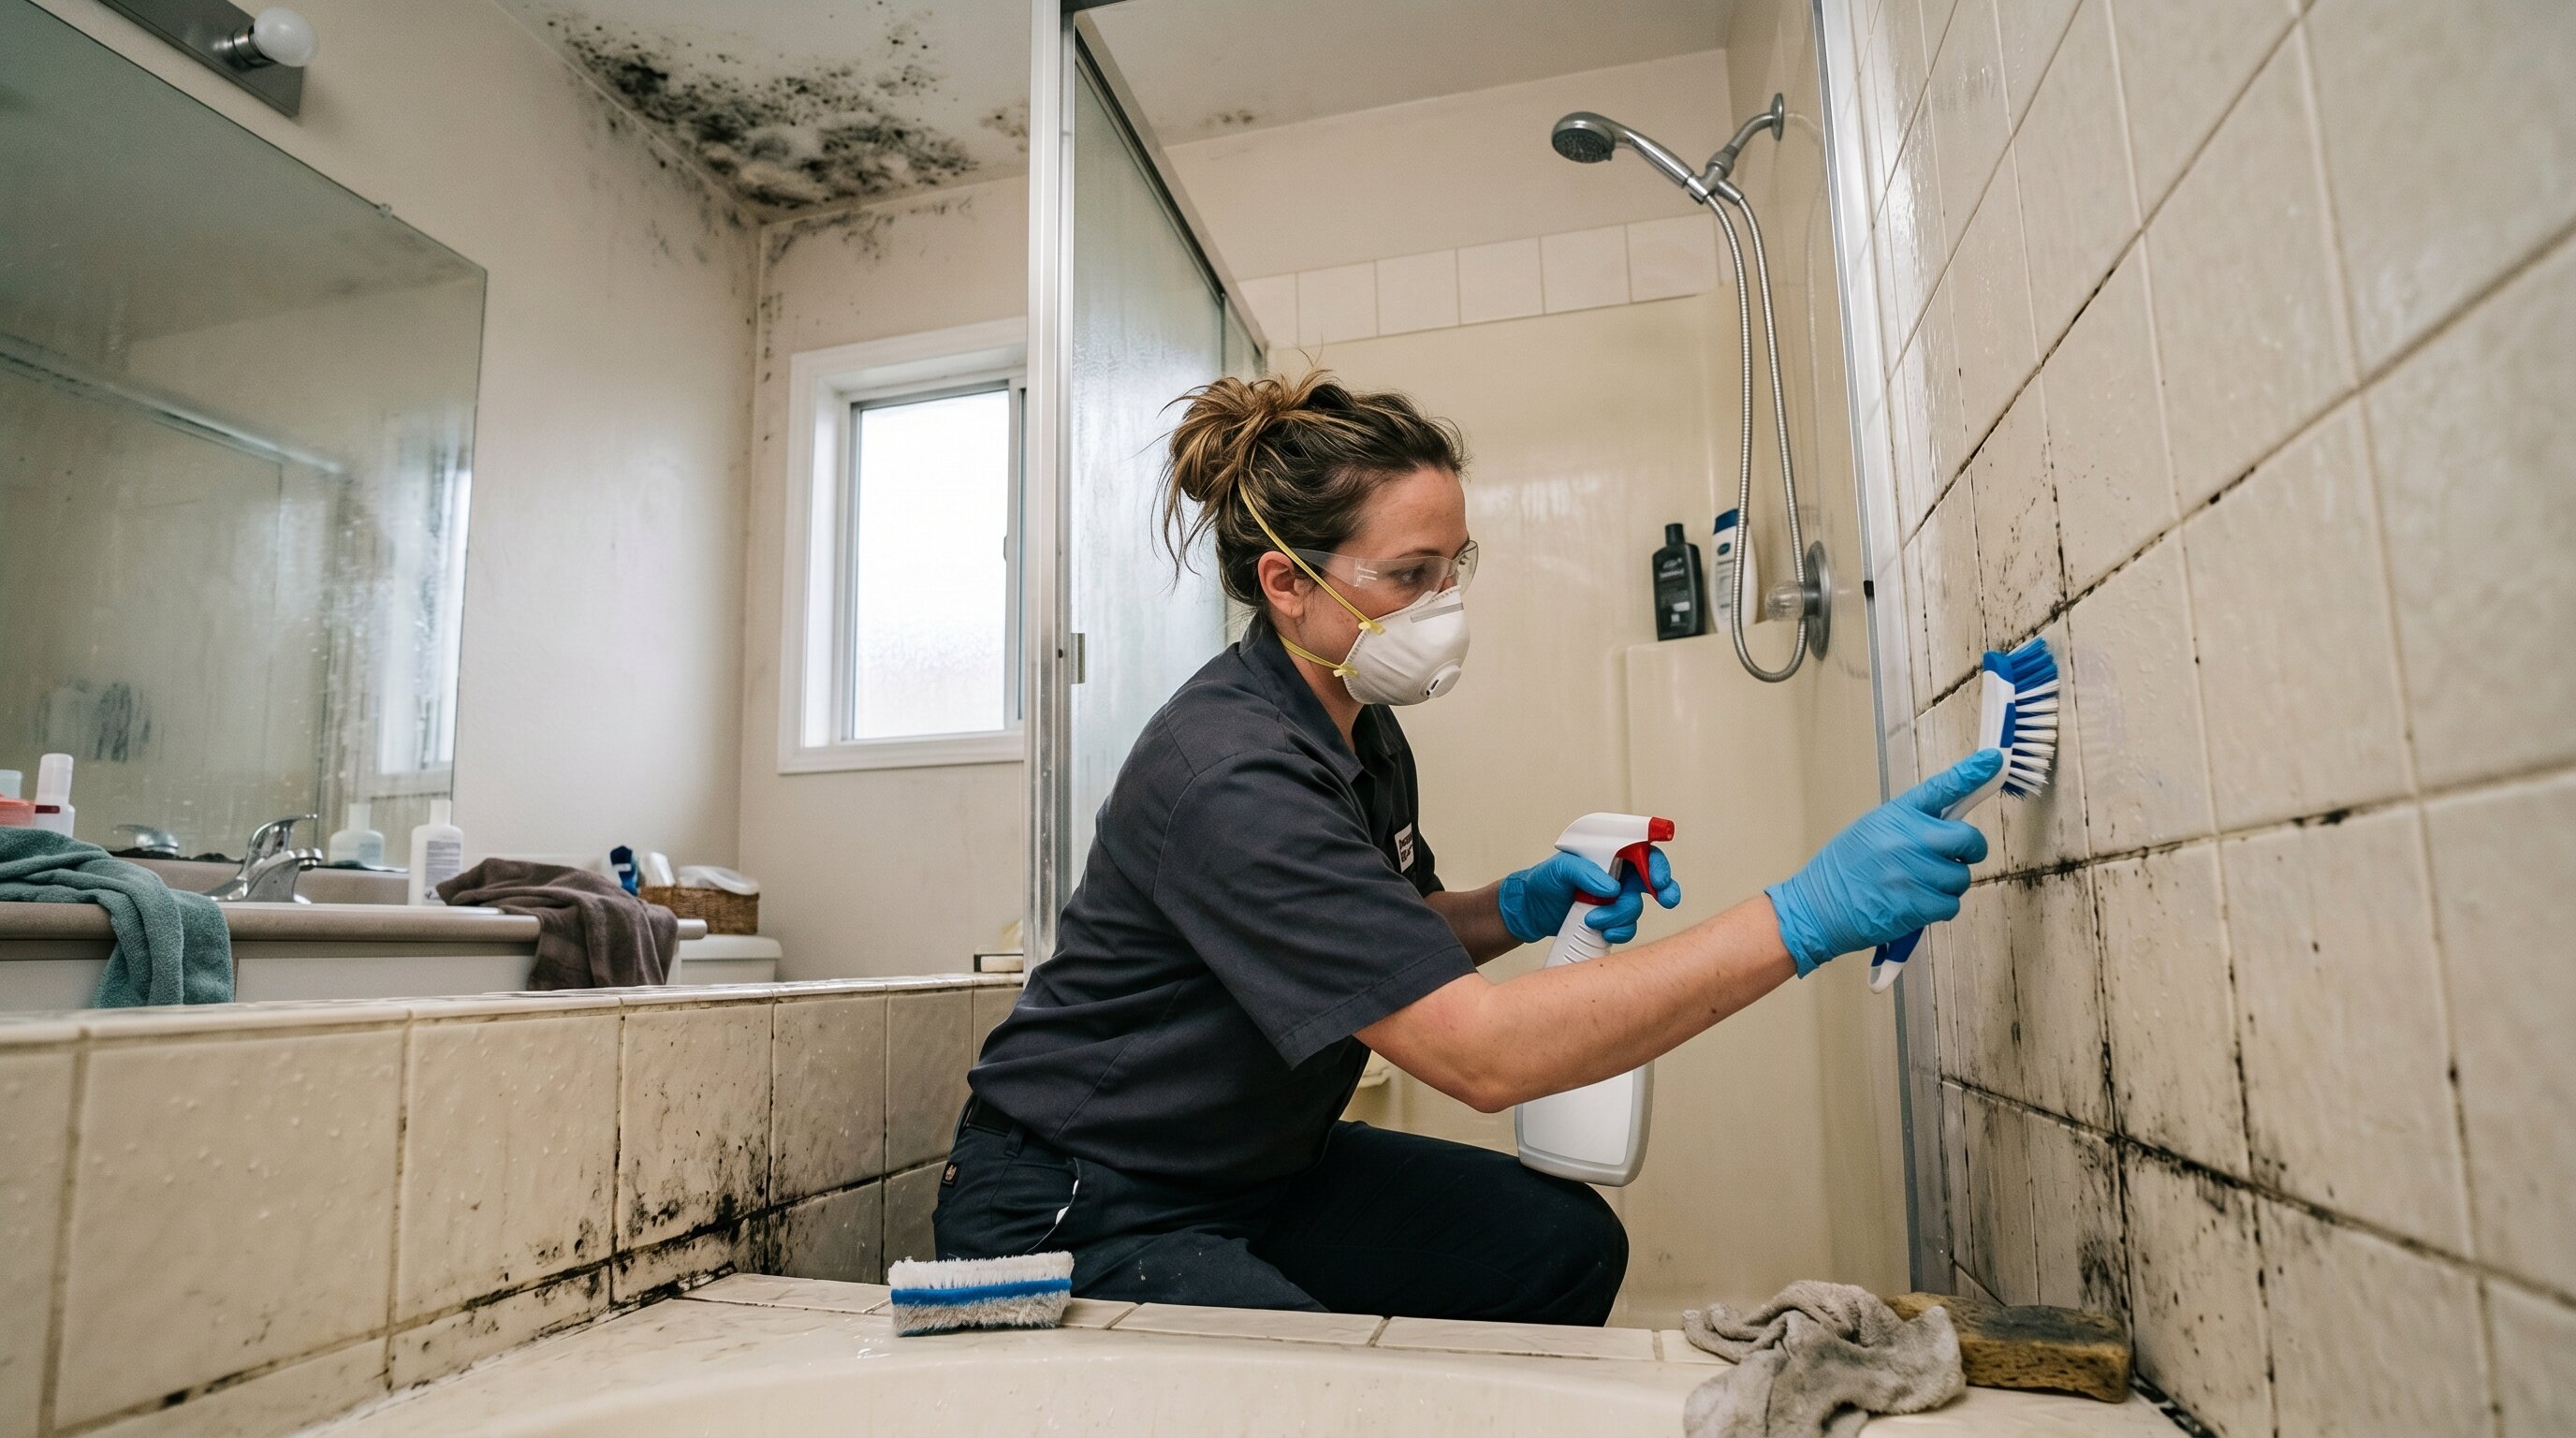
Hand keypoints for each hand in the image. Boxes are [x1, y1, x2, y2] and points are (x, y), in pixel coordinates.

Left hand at [1497, 847, 1681, 946]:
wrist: (1531, 910)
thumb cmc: (1544, 880)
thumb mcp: (1560, 869)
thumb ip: (1585, 872)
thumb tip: (1611, 889)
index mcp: (1610, 856)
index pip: (1643, 853)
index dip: (1657, 865)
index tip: (1658, 880)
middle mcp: (1619, 876)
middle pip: (1653, 881)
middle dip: (1665, 891)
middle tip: (1666, 901)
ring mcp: (1616, 900)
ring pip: (1635, 909)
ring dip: (1618, 917)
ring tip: (1591, 918)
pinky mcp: (1610, 921)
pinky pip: (1626, 928)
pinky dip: (1617, 932)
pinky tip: (1601, 932)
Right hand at [1763, 750, 1998, 974]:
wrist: (1817, 907)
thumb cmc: (1843, 871)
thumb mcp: (1871, 831)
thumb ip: (1908, 825)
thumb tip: (1946, 826)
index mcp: (1896, 815)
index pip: (1942, 787)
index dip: (1972, 772)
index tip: (1994, 759)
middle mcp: (1907, 839)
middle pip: (1968, 839)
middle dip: (1969, 850)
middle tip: (1955, 857)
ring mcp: (1913, 872)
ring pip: (1961, 877)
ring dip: (1948, 885)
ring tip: (1917, 886)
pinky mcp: (1916, 905)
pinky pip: (1951, 904)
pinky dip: (1939, 908)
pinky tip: (1915, 904)